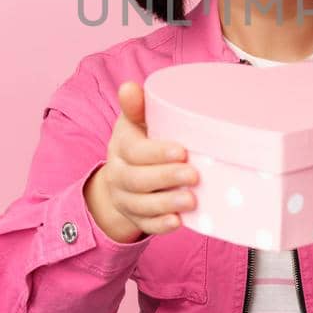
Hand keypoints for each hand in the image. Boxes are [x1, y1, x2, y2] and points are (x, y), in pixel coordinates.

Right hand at [83, 81, 200, 242]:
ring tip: (191, 201)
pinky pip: (145, 225)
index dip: (157, 153)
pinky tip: (178, 222)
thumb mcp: (136, 121)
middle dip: (166, 178)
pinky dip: (161, 225)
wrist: (123, 176)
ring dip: (167, 203)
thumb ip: (138, 107)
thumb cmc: (140, 141)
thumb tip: (129, 87)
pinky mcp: (135, 217)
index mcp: (121, 145)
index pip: (134, 151)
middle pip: (137, 179)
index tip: (182, 151)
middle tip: (194, 175)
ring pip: (141, 204)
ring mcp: (125, 198)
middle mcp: (119, 173)